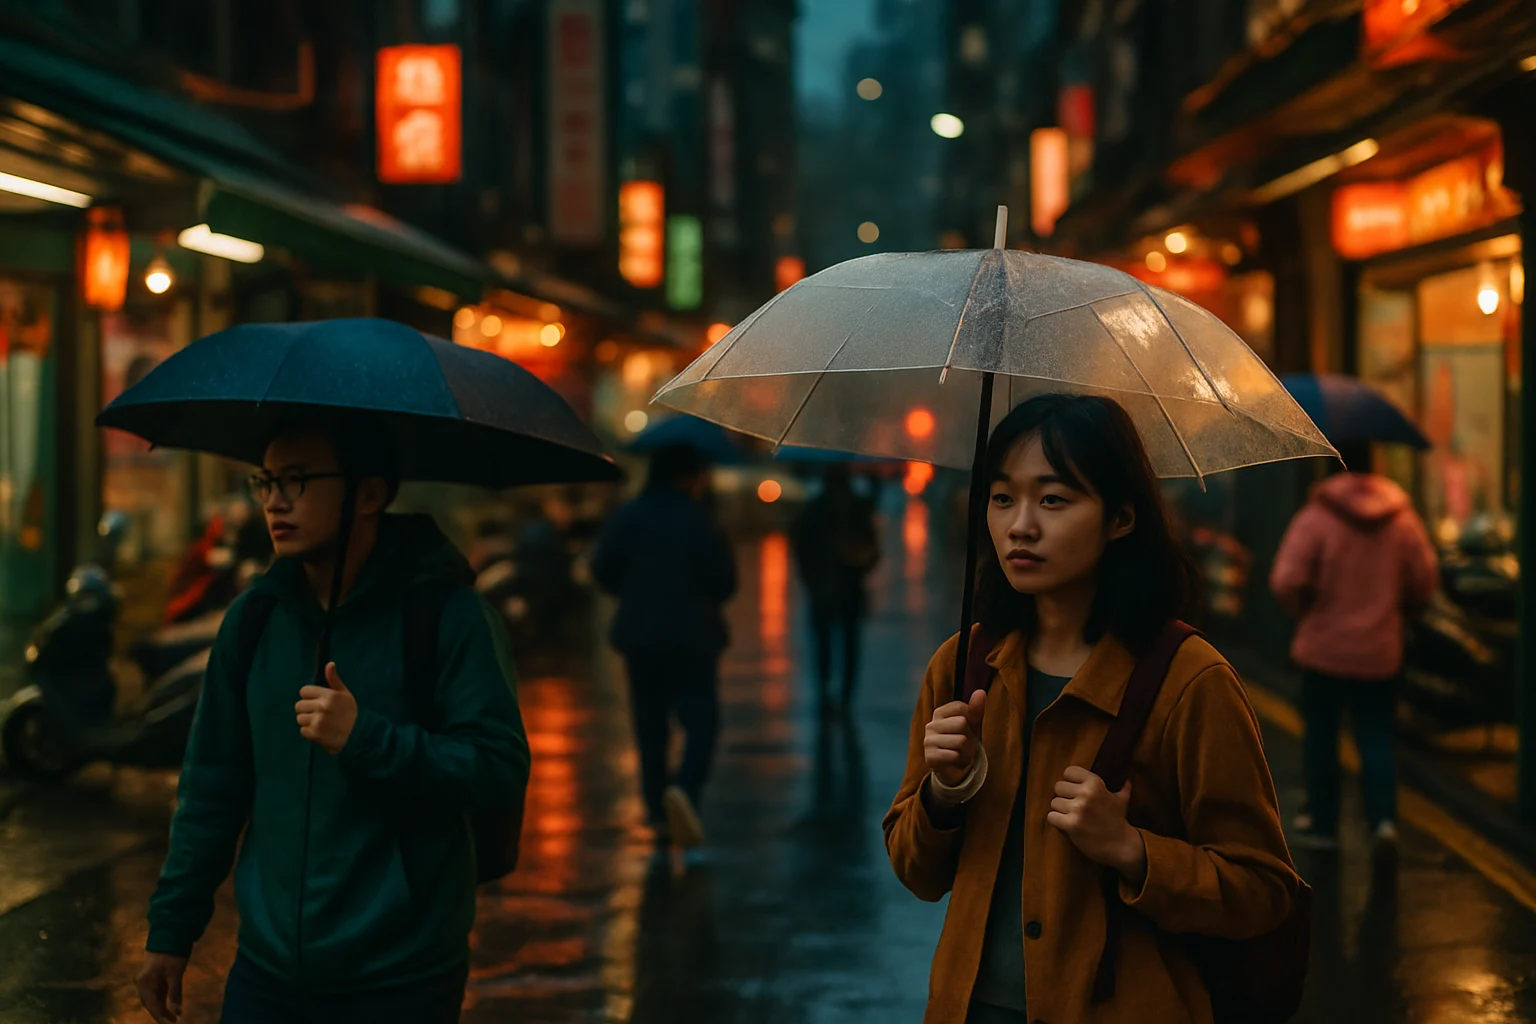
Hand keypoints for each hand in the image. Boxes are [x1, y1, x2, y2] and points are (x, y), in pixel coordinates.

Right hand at [135, 952, 187, 1023]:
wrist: (169, 934)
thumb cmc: (172, 953)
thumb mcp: (175, 973)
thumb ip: (175, 993)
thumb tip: (177, 1012)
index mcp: (145, 983)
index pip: (152, 1005)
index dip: (161, 1016)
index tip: (171, 1023)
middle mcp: (142, 983)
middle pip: (150, 1003)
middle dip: (160, 1013)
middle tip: (172, 1022)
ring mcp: (147, 980)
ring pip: (153, 998)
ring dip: (161, 1007)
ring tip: (172, 1017)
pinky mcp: (153, 977)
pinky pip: (156, 992)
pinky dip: (163, 999)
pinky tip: (169, 1005)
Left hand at [295, 663, 358, 754]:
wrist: (357, 734)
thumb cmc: (350, 712)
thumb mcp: (345, 693)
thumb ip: (334, 679)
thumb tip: (329, 664)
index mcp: (328, 695)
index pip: (304, 691)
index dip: (309, 696)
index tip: (317, 701)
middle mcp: (322, 707)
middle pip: (299, 705)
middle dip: (306, 709)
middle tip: (318, 713)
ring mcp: (318, 721)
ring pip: (299, 718)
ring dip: (307, 721)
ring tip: (319, 722)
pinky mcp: (315, 734)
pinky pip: (302, 730)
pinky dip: (309, 732)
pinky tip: (320, 731)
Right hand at [923, 690, 986, 786]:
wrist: (954, 768)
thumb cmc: (964, 742)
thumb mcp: (972, 725)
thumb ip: (976, 709)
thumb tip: (981, 692)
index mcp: (939, 713)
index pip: (962, 708)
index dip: (971, 720)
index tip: (966, 729)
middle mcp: (930, 725)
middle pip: (962, 723)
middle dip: (969, 736)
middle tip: (964, 744)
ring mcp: (928, 741)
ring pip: (961, 740)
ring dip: (967, 750)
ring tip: (960, 753)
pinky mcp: (930, 757)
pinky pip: (955, 755)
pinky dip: (960, 760)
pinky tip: (955, 761)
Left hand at [1046, 766, 1146, 882]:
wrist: (1121, 846)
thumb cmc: (1119, 821)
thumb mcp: (1122, 801)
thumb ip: (1122, 788)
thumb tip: (1127, 779)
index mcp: (1095, 783)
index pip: (1069, 771)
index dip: (1070, 781)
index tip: (1075, 791)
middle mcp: (1086, 793)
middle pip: (1058, 787)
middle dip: (1064, 797)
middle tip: (1073, 806)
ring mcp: (1078, 809)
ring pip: (1054, 802)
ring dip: (1060, 810)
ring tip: (1071, 816)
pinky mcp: (1071, 824)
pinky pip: (1051, 816)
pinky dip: (1056, 821)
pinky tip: (1066, 824)